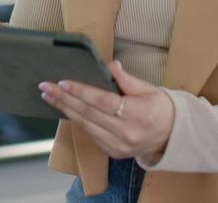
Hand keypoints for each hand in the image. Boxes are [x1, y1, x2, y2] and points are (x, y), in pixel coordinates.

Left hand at [39, 60, 174, 160]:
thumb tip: (111, 65)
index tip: (62, 82)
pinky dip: (76, 121)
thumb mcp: (149, 89)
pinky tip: (65, 109)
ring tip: (49, 97)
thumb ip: (127, 79)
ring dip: (65, 110)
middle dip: (64, 99)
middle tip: (45, 87)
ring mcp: (119, 146)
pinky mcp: (114, 152)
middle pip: (89, 114)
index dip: (81, 92)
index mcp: (138, 114)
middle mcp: (127, 133)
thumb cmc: (160, 108)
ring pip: (86, 126)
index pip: (102, 102)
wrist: (172, 136)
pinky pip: (90, 135)